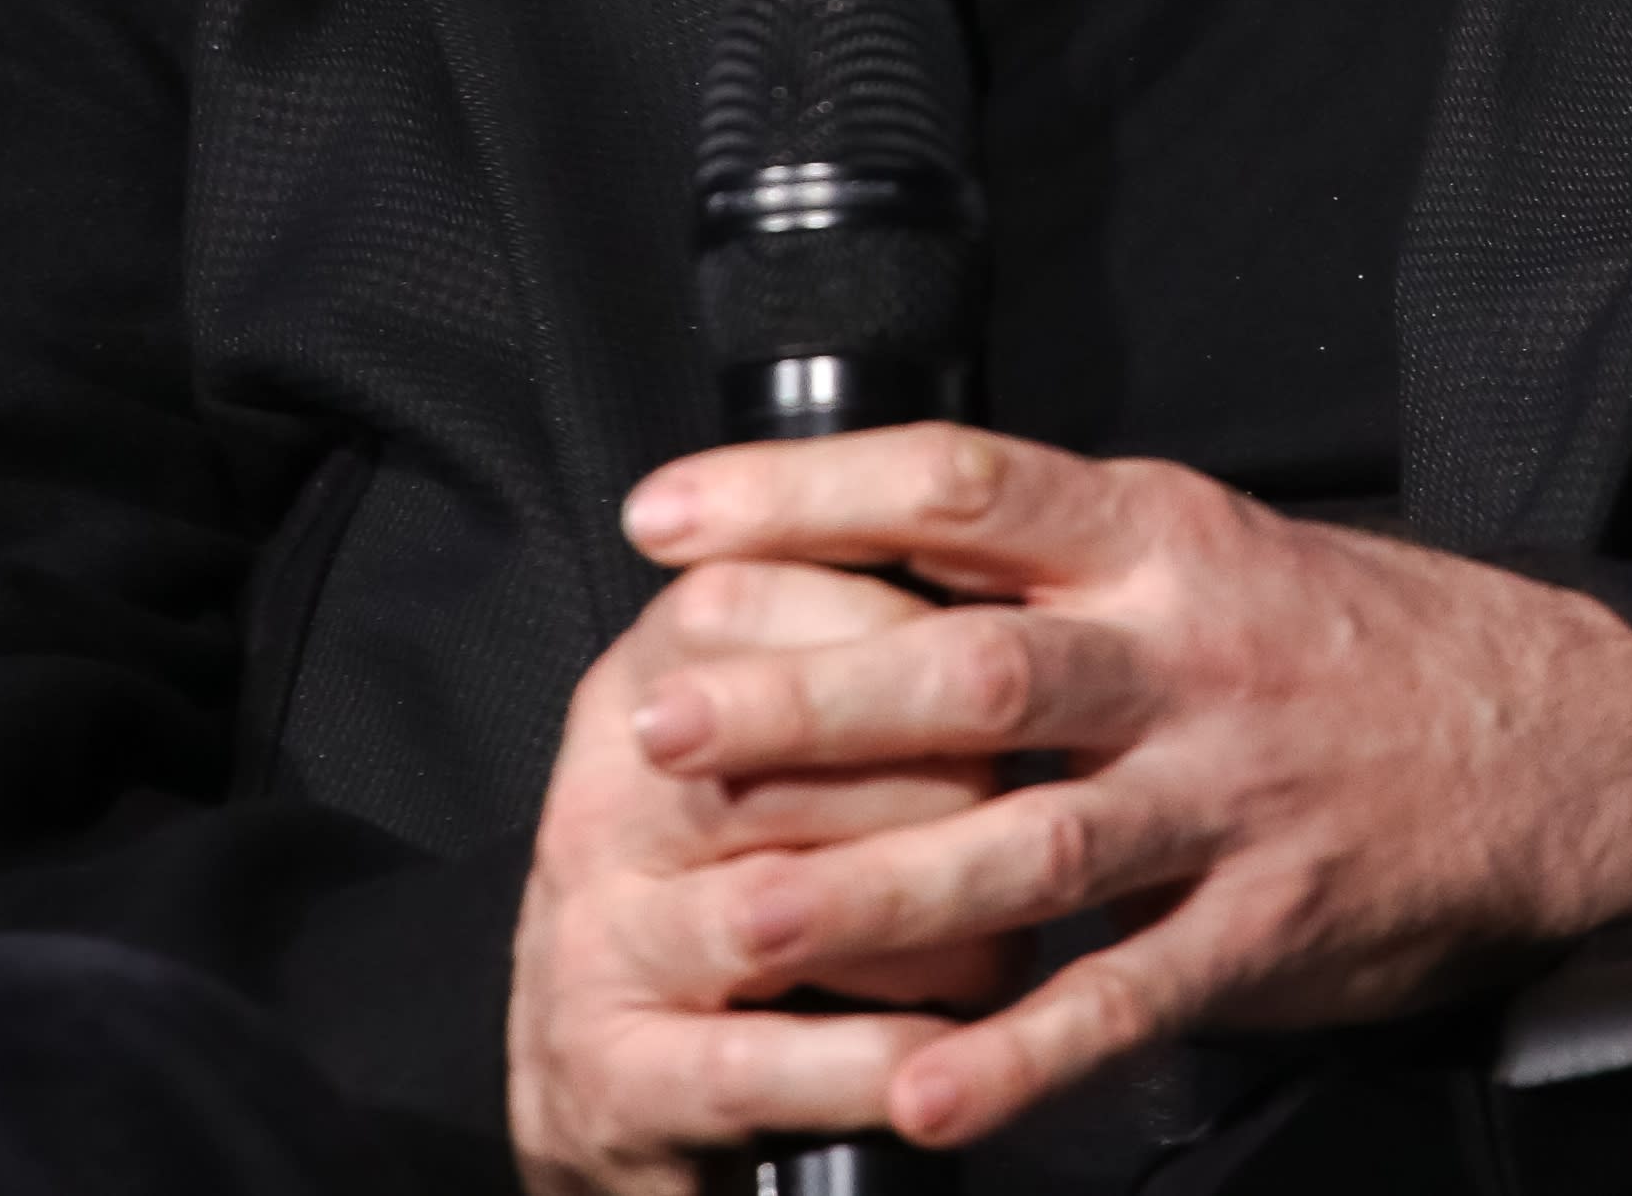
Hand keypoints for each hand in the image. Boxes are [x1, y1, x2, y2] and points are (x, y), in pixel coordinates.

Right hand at [504, 554, 1010, 1195]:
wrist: (617, 1067)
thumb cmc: (748, 861)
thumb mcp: (775, 728)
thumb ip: (857, 633)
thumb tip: (1008, 554)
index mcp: (645, 678)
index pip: (753, 600)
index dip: (904, 629)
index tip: (1009, 651)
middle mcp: (600, 798)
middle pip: (784, 755)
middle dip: (942, 783)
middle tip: (1034, 807)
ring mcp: (597, 941)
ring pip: (782, 909)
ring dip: (925, 930)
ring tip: (1010, 940)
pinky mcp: (619, 1077)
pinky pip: (766, 1061)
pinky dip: (876, 1056)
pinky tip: (943, 1055)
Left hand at [597, 425, 1631, 1156]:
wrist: (1561, 737)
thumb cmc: (1345, 640)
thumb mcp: (1204, 547)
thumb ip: (1049, 560)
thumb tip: (846, 552)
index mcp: (1154, 535)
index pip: (959, 484)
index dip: (804, 493)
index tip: (669, 513)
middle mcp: (1181, 654)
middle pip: (972, 665)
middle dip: (806, 699)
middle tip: (662, 720)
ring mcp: (1226, 795)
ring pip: (1032, 841)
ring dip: (879, 892)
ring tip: (742, 928)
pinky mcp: (1268, 924)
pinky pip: (1129, 998)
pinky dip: (1024, 1054)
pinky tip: (925, 1094)